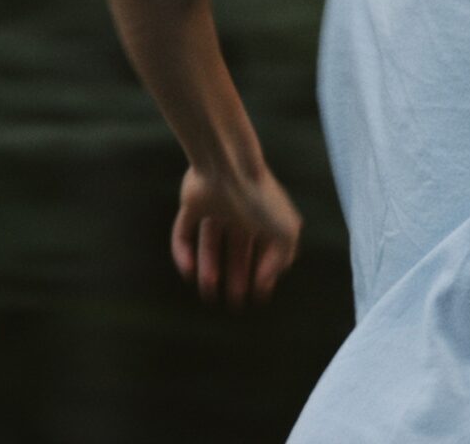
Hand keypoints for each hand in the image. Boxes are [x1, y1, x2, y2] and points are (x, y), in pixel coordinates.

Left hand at [171, 162, 302, 310]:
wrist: (229, 166)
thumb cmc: (261, 199)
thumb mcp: (285, 232)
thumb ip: (281, 259)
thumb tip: (265, 281)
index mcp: (266, 217)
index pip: (266, 250)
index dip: (263, 274)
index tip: (260, 296)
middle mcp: (242, 212)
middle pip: (237, 251)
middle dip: (236, 278)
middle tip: (234, 302)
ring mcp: (216, 208)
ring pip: (210, 244)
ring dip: (209, 269)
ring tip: (209, 292)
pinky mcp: (192, 205)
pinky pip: (184, 233)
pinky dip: (184, 254)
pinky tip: (189, 272)